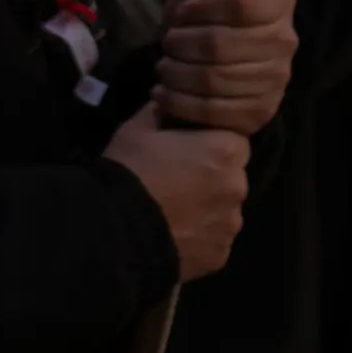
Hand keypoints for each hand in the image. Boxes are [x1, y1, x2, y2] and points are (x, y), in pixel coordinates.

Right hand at [106, 102, 251, 279]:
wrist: (111, 232)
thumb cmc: (127, 172)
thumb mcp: (137, 130)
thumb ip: (163, 110)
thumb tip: (169, 97)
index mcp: (227, 150)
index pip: (232, 142)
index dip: (209, 146)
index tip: (186, 154)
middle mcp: (239, 186)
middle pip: (231, 176)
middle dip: (210, 178)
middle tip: (176, 185)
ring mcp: (232, 224)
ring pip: (224, 210)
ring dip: (206, 210)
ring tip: (171, 215)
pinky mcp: (221, 255)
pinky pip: (214, 241)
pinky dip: (199, 238)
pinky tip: (172, 236)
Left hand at [147, 0, 299, 135]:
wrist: (204, 80)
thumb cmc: (200, 27)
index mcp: (278, 2)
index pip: (242, 2)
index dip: (201, 10)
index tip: (182, 14)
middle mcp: (287, 39)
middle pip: (220, 44)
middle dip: (180, 46)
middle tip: (168, 46)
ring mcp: (278, 79)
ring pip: (213, 78)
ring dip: (175, 75)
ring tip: (165, 69)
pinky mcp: (262, 112)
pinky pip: (213, 109)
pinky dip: (179, 102)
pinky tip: (167, 94)